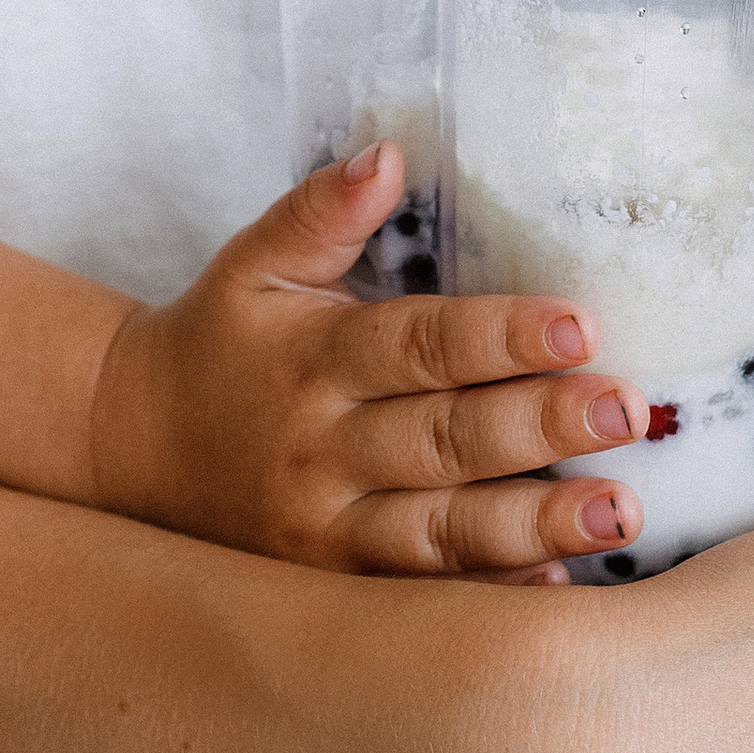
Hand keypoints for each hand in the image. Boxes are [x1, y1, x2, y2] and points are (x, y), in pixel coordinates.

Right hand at [88, 142, 651, 572]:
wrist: (126, 449)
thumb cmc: (218, 344)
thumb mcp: (253, 266)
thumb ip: (321, 212)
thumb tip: (389, 153)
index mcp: (314, 358)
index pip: (418, 344)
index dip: (499, 336)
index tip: (581, 325)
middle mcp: (323, 448)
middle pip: (444, 439)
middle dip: (540, 425)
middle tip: (627, 410)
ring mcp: (327, 530)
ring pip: (441, 531)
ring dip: (536, 523)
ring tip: (621, 512)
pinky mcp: (335, 589)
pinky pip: (421, 599)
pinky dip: (490, 596)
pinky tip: (562, 587)